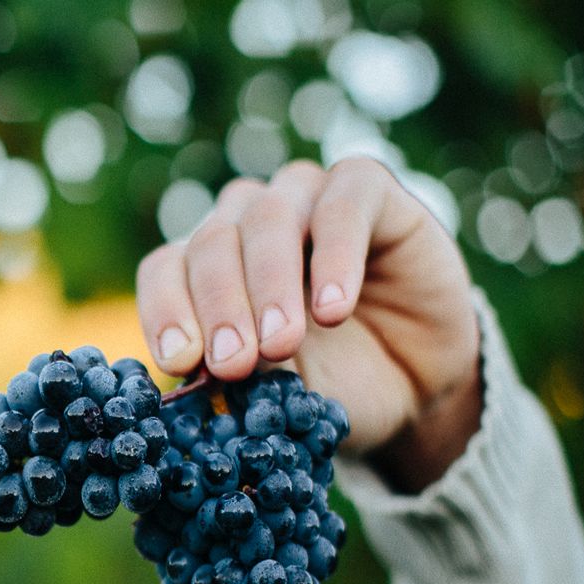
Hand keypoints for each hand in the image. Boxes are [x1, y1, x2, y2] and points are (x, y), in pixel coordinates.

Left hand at [135, 157, 482, 492]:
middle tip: (234, 364)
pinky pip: (342, 205)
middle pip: (212, 243)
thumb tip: (192, 377)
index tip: (180, 360)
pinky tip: (333, 310)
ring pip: (267, 217)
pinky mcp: (368, 190)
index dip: (165, 310)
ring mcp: (304, 198)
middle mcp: (247, 221)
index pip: (166, 270)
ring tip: (281, 344)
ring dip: (268, 284)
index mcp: (207, 267)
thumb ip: (238, 378)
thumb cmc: (332, 385)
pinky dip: (334, 257)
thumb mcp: (274, 394)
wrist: (418, 386)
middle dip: (220, 308)